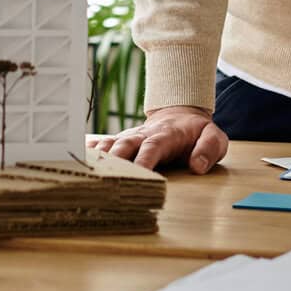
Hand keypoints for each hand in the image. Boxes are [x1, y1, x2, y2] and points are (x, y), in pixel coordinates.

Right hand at [89, 105, 227, 173]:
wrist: (180, 113)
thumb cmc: (197, 132)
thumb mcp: (215, 137)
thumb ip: (209, 149)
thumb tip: (197, 166)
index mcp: (165, 135)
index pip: (152, 147)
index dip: (144, 159)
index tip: (137, 172)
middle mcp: (143, 134)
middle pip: (124, 144)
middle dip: (114, 159)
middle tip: (104, 176)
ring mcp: (130, 136)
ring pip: (110, 144)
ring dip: (98, 156)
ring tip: (86, 170)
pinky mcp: (121, 140)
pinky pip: (102, 143)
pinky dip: (89, 150)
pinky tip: (76, 158)